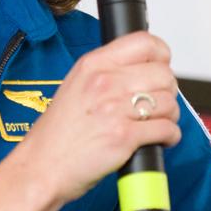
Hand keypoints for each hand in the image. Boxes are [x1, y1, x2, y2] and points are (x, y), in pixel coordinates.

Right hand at [20, 31, 181, 203]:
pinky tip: (160, 139)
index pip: (145, 43)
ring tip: (158, 123)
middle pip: (163, 74)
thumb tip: (144, 68)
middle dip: (168, 91)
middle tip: (159, 103)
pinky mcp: (124, 137)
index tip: (161, 67)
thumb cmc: (58, 134)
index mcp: (93, 64)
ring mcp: (115, 109)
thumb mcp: (76, 85)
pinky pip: (166, 129)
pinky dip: (170, 137)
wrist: (40, 167)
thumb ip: (107, 72)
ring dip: (170, 116)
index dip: (161, 56)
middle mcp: (104, 82)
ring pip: (169, 102)